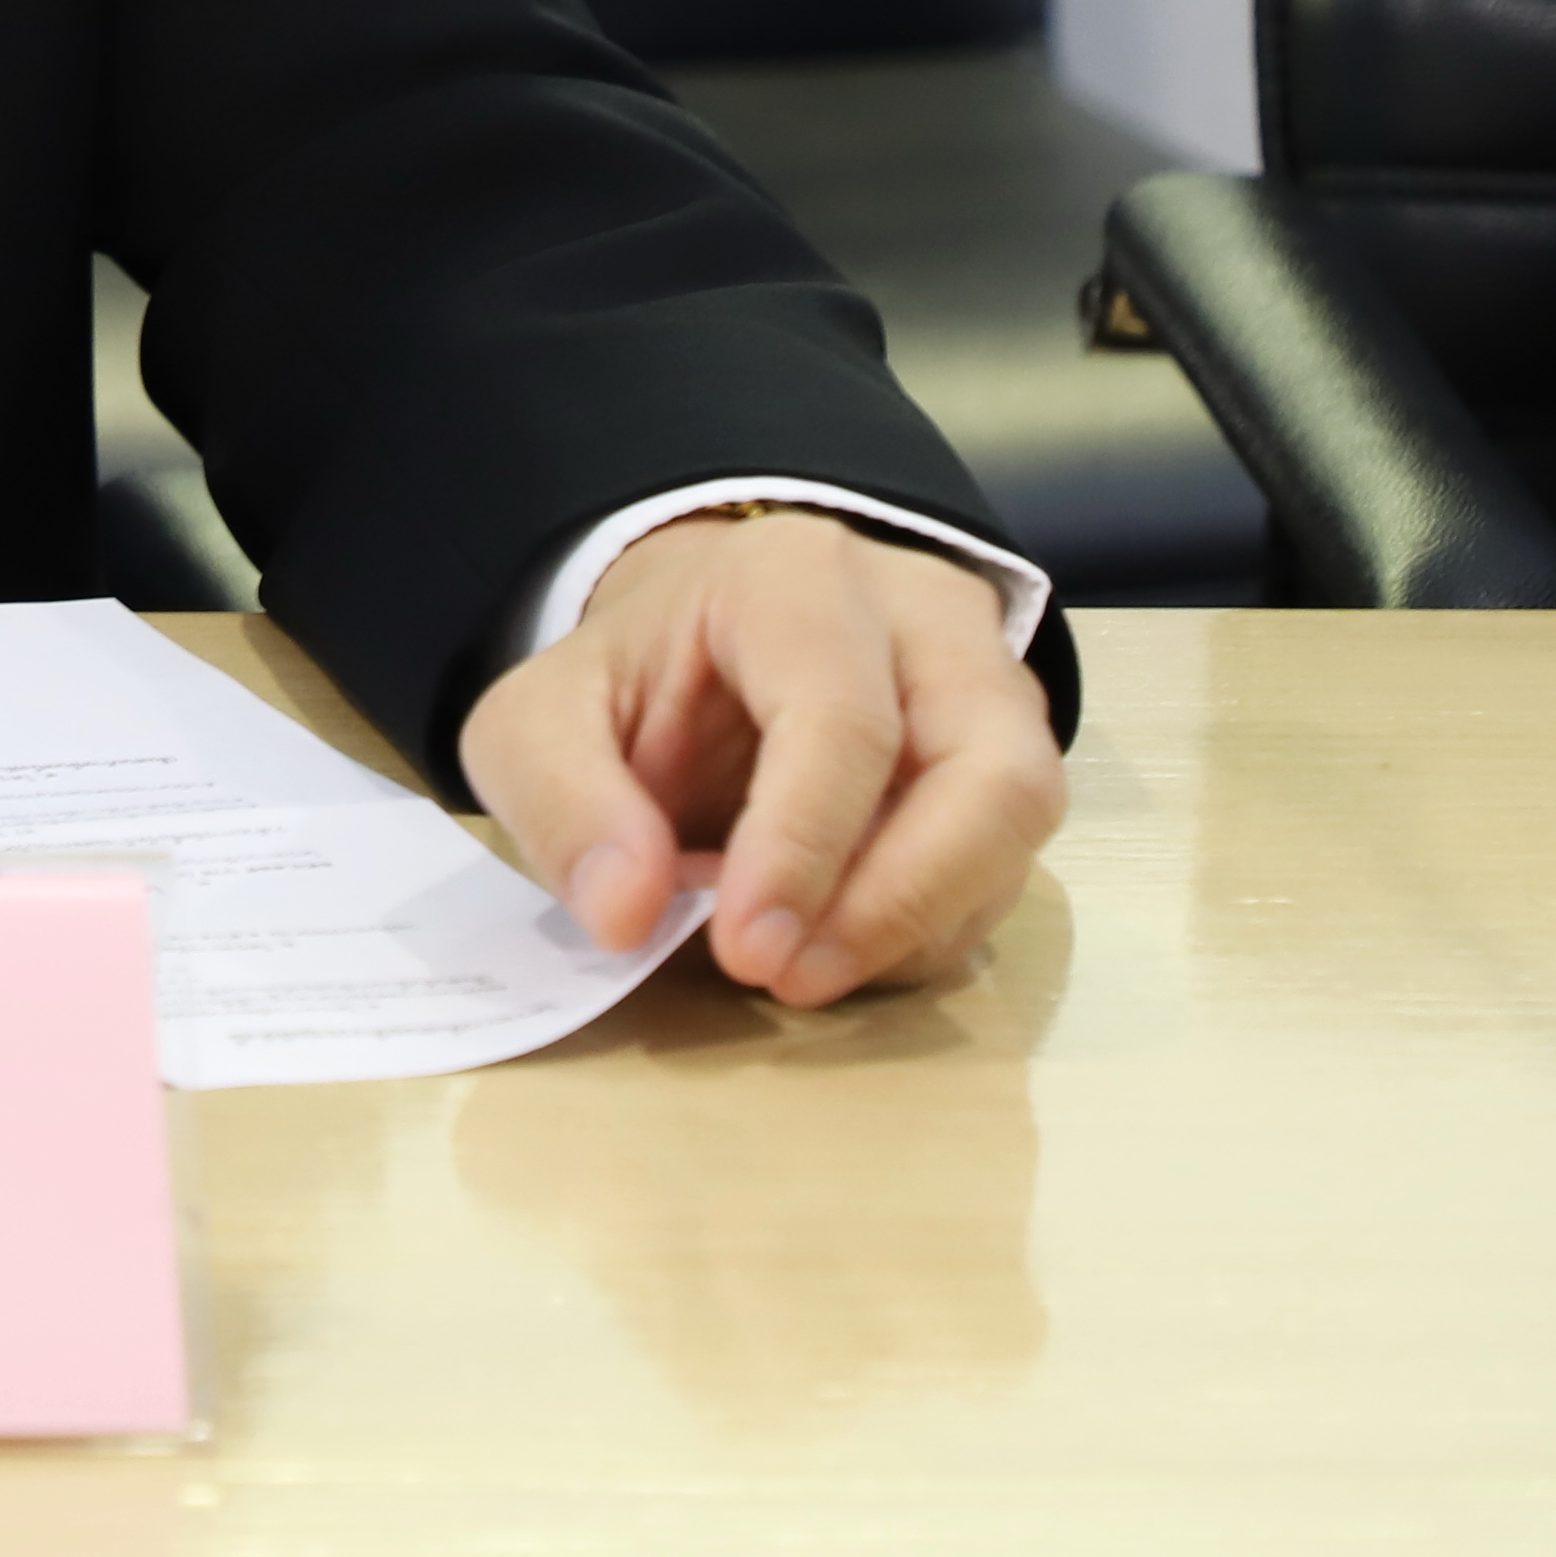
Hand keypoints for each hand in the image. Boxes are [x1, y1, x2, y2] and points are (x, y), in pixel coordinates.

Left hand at [466, 507, 1068, 1005]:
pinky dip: (927, 930)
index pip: (840, 713)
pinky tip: (837, 947)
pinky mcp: (1005, 762)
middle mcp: (921, 618)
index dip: (804, 845)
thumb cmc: (633, 680)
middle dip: (898, 900)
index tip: (747, 949)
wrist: (700, 649)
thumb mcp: (540, 721)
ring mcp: (984, 687)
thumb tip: (626, 914)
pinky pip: (1004, 866)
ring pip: (1015, 821)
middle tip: (792, 977)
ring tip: (805, 971)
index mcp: (795, 579)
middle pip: (987, 768)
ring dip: (920, 924)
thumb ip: (562, 800)